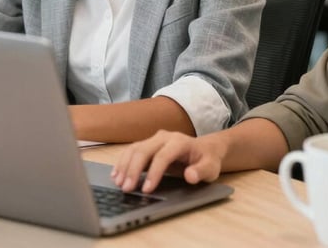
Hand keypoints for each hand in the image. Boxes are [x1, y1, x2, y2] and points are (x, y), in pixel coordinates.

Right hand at [111, 130, 225, 193]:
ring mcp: (155, 139)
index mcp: (179, 141)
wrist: (204, 149)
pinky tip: (117, 174)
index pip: (162, 156)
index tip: (147, 190)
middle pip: (144, 150)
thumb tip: (190, 176)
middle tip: (126, 189)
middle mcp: (164, 137)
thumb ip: (201, 172)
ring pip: (135, 149)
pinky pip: (132, 150)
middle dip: (133, 169)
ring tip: (118, 183)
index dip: (154, 173)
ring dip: (125, 165)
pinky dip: (123, 162)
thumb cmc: (207, 160)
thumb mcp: (210, 167)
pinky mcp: (148, 145)